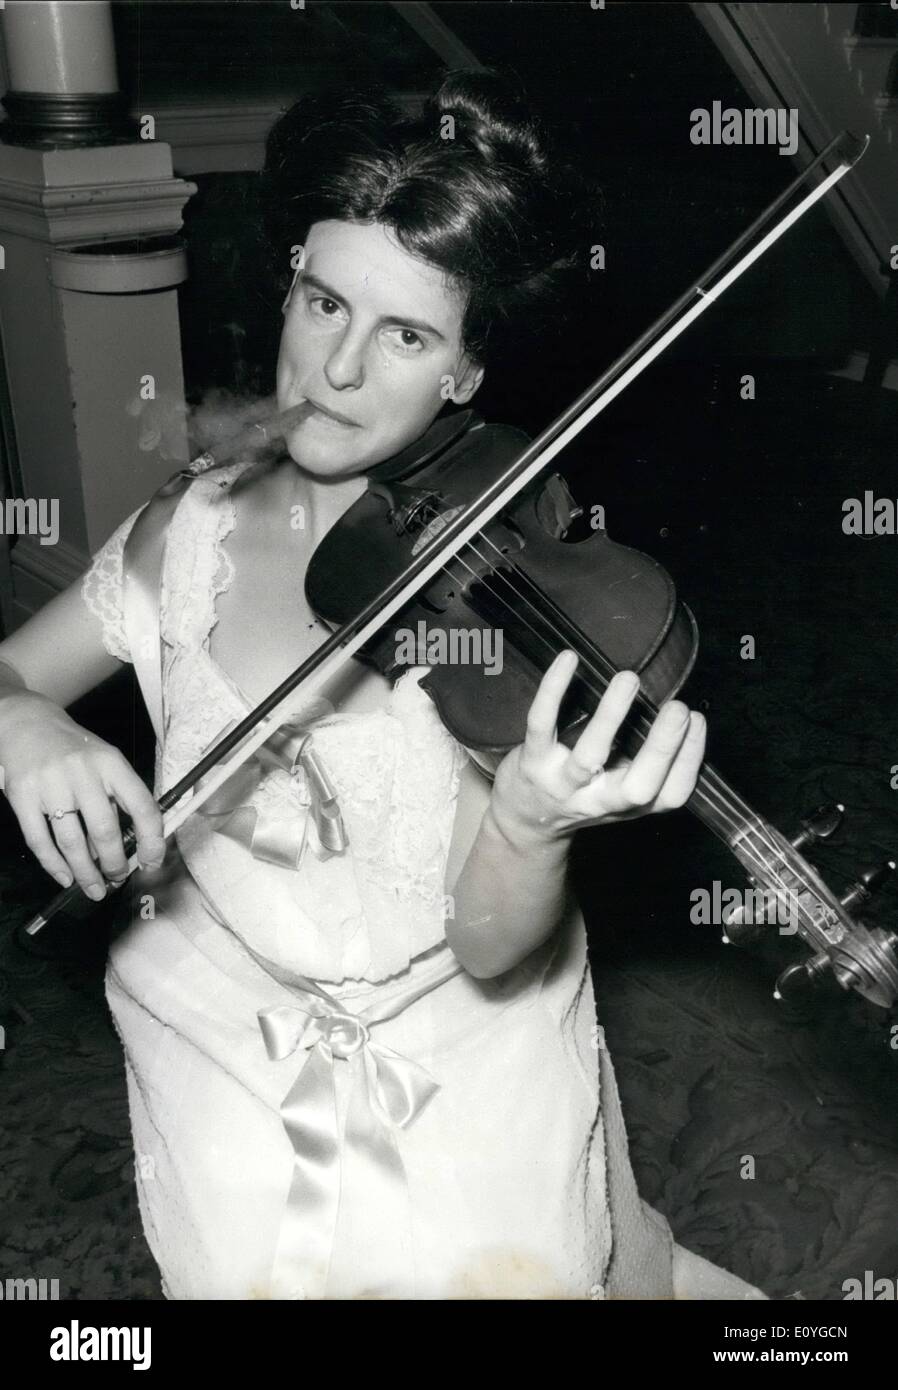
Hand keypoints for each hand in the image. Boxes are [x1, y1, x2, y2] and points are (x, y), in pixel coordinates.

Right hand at [0, 690, 164, 897]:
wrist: (25, 723)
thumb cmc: (73, 749)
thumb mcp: (104, 761)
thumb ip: (117, 797)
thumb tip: (131, 846)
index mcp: (111, 763)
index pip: (142, 806)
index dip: (151, 840)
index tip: (151, 862)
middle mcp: (82, 772)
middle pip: (104, 830)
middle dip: (115, 863)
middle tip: (117, 879)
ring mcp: (50, 785)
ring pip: (71, 842)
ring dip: (86, 872)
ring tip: (95, 889)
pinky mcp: (22, 796)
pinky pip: (40, 840)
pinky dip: (53, 865)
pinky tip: (65, 878)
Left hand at [489, 649, 705, 846]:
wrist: (526, 821)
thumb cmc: (583, 792)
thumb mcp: (620, 788)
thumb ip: (646, 762)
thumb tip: (679, 714)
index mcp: (630, 805)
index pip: (670, 795)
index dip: (689, 760)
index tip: (697, 720)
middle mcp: (599, 801)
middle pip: (638, 787)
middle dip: (663, 748)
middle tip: (680, 708)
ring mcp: (563, 785)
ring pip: (589, 756)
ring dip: (611, 716)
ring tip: (629, 679)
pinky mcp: (531, 764)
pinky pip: (541, 726)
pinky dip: (553, 691)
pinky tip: (568, 660)